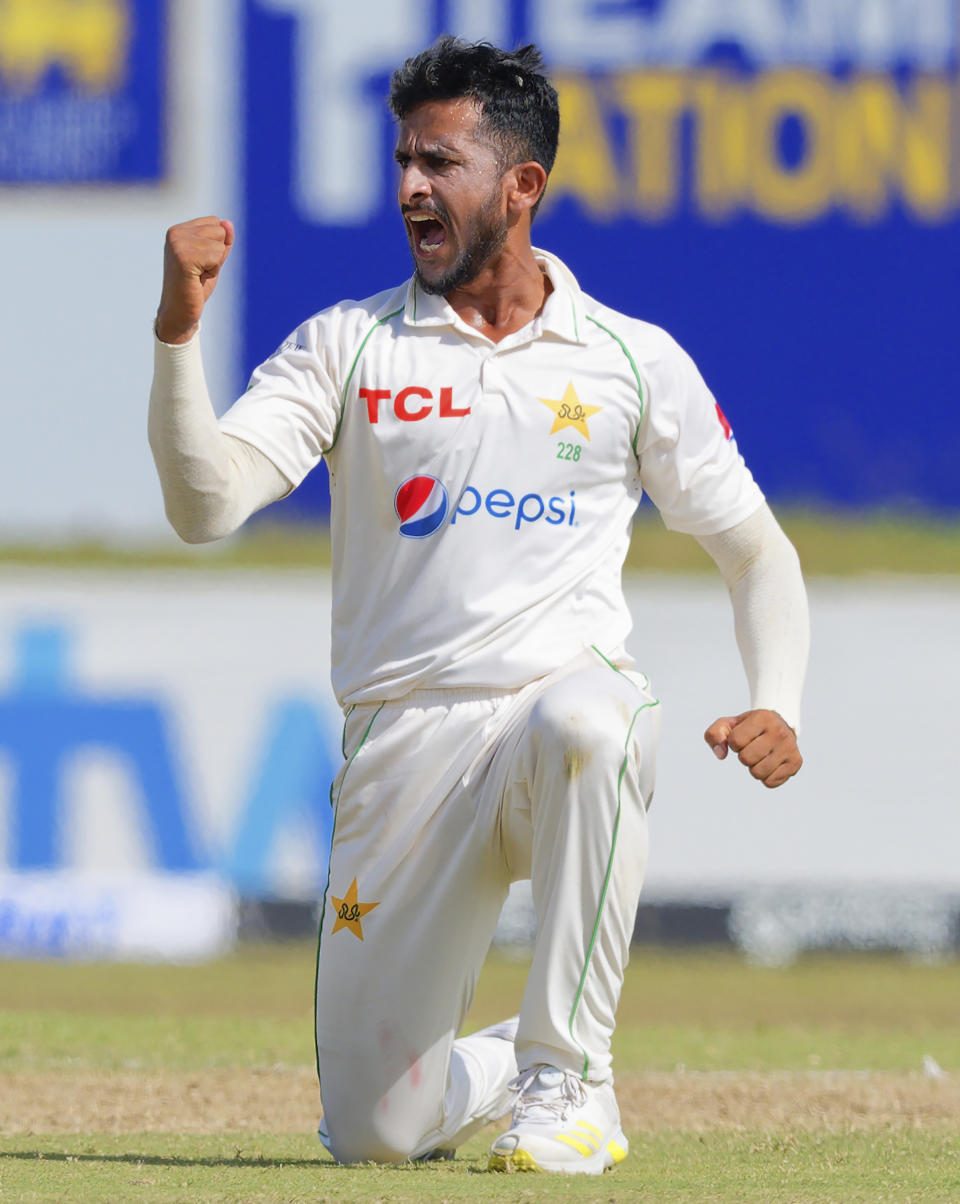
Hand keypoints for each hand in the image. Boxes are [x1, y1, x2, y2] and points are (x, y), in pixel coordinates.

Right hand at [155, 216, 233, 344]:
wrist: (179, 311)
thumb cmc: (195, 286)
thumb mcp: (213, 259)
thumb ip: (222, 241)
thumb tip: (228, 223)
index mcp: (179, 230)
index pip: (215, 223)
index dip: (216, 246)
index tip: (200, 262)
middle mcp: (175, 232)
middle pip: (219, 230)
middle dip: (217, 254)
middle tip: (199, 271)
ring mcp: (177, 243)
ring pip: (219, 244)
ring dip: (215, 264)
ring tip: (198, 275)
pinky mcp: (183, 256)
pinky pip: (217, 255)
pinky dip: (213, 270)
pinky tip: (197, 279)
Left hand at [704, 709, 801, 788]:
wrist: (779, 726)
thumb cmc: (749, 727)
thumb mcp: (729, 724)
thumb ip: (714, 734)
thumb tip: (721, 755)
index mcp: (762, 718)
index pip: (735, 741)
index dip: (733, 743)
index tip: (742, 737)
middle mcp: (779, 732)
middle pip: (746, 759)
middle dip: (743, 756)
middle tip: (752, 748)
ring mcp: (790, 748)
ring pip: (758, 773)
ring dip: (753, 768)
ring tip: (760, 756)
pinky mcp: (796, 762)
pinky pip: (770, 782)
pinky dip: (765, 777)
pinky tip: (770, 764)